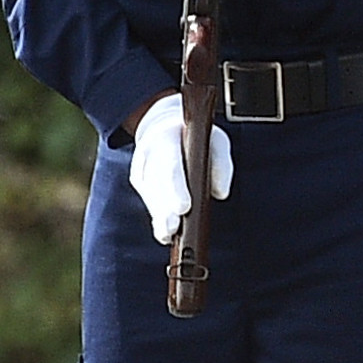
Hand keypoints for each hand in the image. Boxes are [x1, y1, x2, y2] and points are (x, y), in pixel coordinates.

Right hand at [131, 94, 234, 244]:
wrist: (163, 127)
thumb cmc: (195, 137)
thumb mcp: (216, 140)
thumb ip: (221, 164)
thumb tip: (221, 194)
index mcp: (166, 138)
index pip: (170, 166)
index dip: (176, 188)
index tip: (183, 208)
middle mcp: (148, 154)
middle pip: (157, 186)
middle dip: (165, 209)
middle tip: (173, 229)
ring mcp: (141, 169)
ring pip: (151, 196)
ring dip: (160, 217)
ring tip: (169, 235)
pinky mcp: (140, 182)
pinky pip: (149, 202)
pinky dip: (157, 218)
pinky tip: (165, 234)